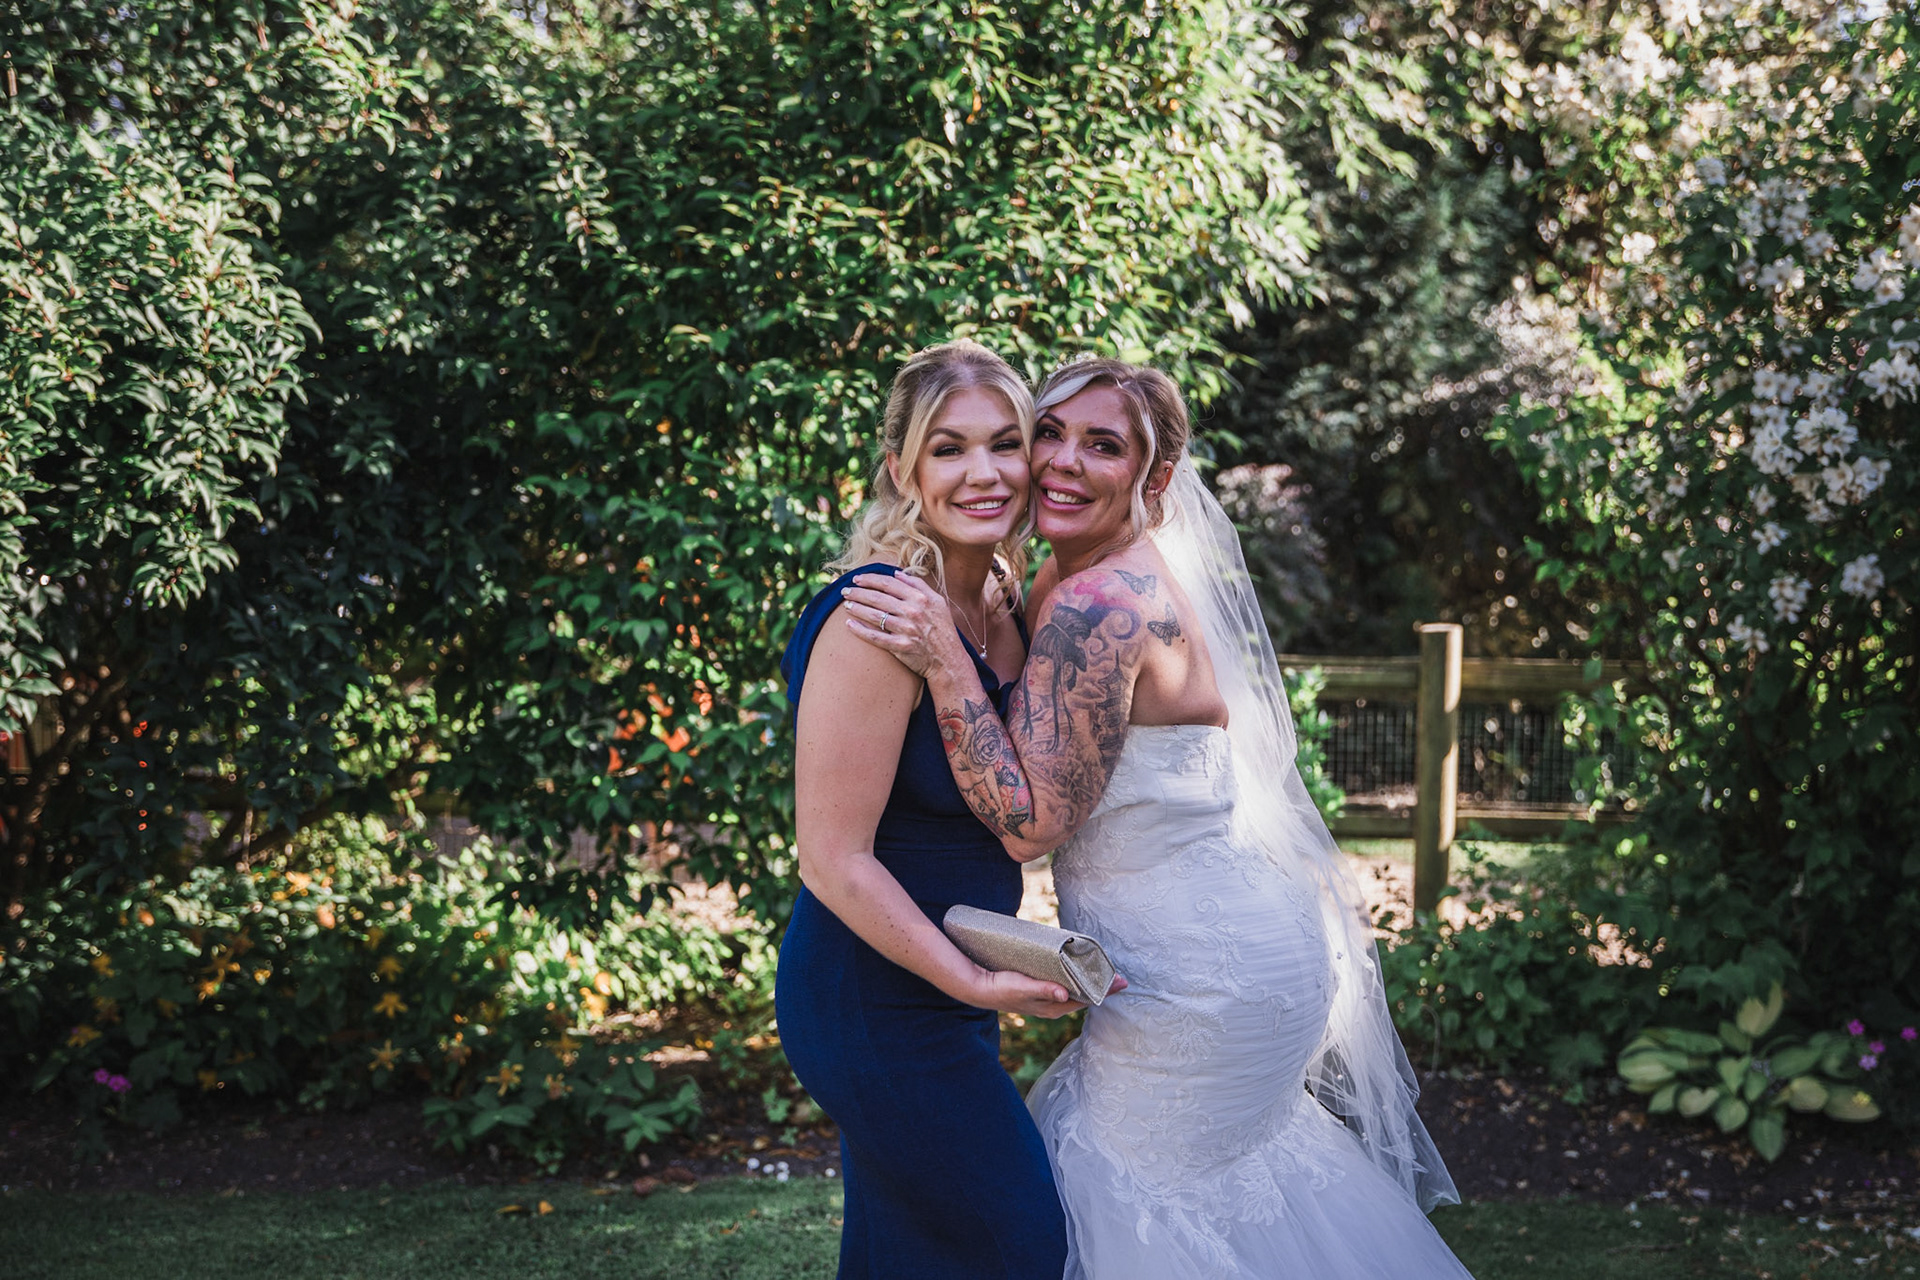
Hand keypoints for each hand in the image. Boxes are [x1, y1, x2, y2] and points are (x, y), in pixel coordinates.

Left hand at [842, 572, 965, 677]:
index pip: (889, 583)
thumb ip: (919, 585)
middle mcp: (913, 612)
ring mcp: (906, 630)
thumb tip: (898, 573)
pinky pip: (875, 637)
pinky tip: (849, 624)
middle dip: (858, 592)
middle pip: (878, 597)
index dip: (870, 579)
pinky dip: (860, 630)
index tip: (857, 579)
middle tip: (845, 591)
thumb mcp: (938, 602)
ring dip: (857, 608)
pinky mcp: (900, 647)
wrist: (949, 660)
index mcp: (921, 598)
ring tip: (846, 605)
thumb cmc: (943, 630)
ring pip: (875, 615)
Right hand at [964, 967, 1129, 1018]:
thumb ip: (1043, 990)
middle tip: (1119, 976)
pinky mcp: (1040, 989)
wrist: (980, 987)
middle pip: (1084, 996)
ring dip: (1090, 982)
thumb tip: (1065, 994)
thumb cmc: (1001, 988)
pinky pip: (1065, 985)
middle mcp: (1053, 1005)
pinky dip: (1076, 979)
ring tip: (1103, 972)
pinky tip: (1079, 971)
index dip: (1103, 991)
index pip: (1085, 1000)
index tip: (1120, 981)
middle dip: (1101, 986)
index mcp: (1053, 1007)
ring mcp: (1046, 998)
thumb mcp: (1023, 988)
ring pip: (1075, 991)